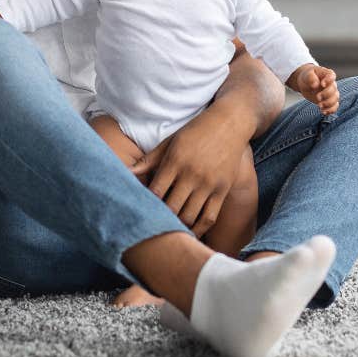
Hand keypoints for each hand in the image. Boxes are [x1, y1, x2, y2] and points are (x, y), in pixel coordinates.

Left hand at [129, 105, 250, 238]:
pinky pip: (209, 217)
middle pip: (171, 208)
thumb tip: (127, 172)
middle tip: (153, 224)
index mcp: (175, 161)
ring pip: (189, 216)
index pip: (155, 192)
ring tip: (169, 230)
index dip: (146, 204)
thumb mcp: (171, 141)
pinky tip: (190, 233)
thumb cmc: (195, 131)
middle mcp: (192, 174)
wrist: (230, 123)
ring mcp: (208, 183)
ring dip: (178, 226)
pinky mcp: (222, 190)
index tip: (141, 210)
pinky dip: (199, 229)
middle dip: (161, 218)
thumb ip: (150, 160)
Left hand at [290, 64, 338, 114]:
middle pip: (333, 90)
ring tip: (320, 106)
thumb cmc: (307, 76)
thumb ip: (311, 77)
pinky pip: (334, 106)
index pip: (331, 76)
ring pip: (335, 99)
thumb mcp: (307, 74)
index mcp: (327, 74)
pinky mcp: (329, 101)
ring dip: (329, 103)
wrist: (306, 83)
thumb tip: (315, 84)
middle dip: (326, 95)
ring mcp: (331, 93)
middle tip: (317, 97)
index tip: (322, 84)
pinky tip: (324, 112)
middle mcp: (331, 84)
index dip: (329, 81)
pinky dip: (330, 110)